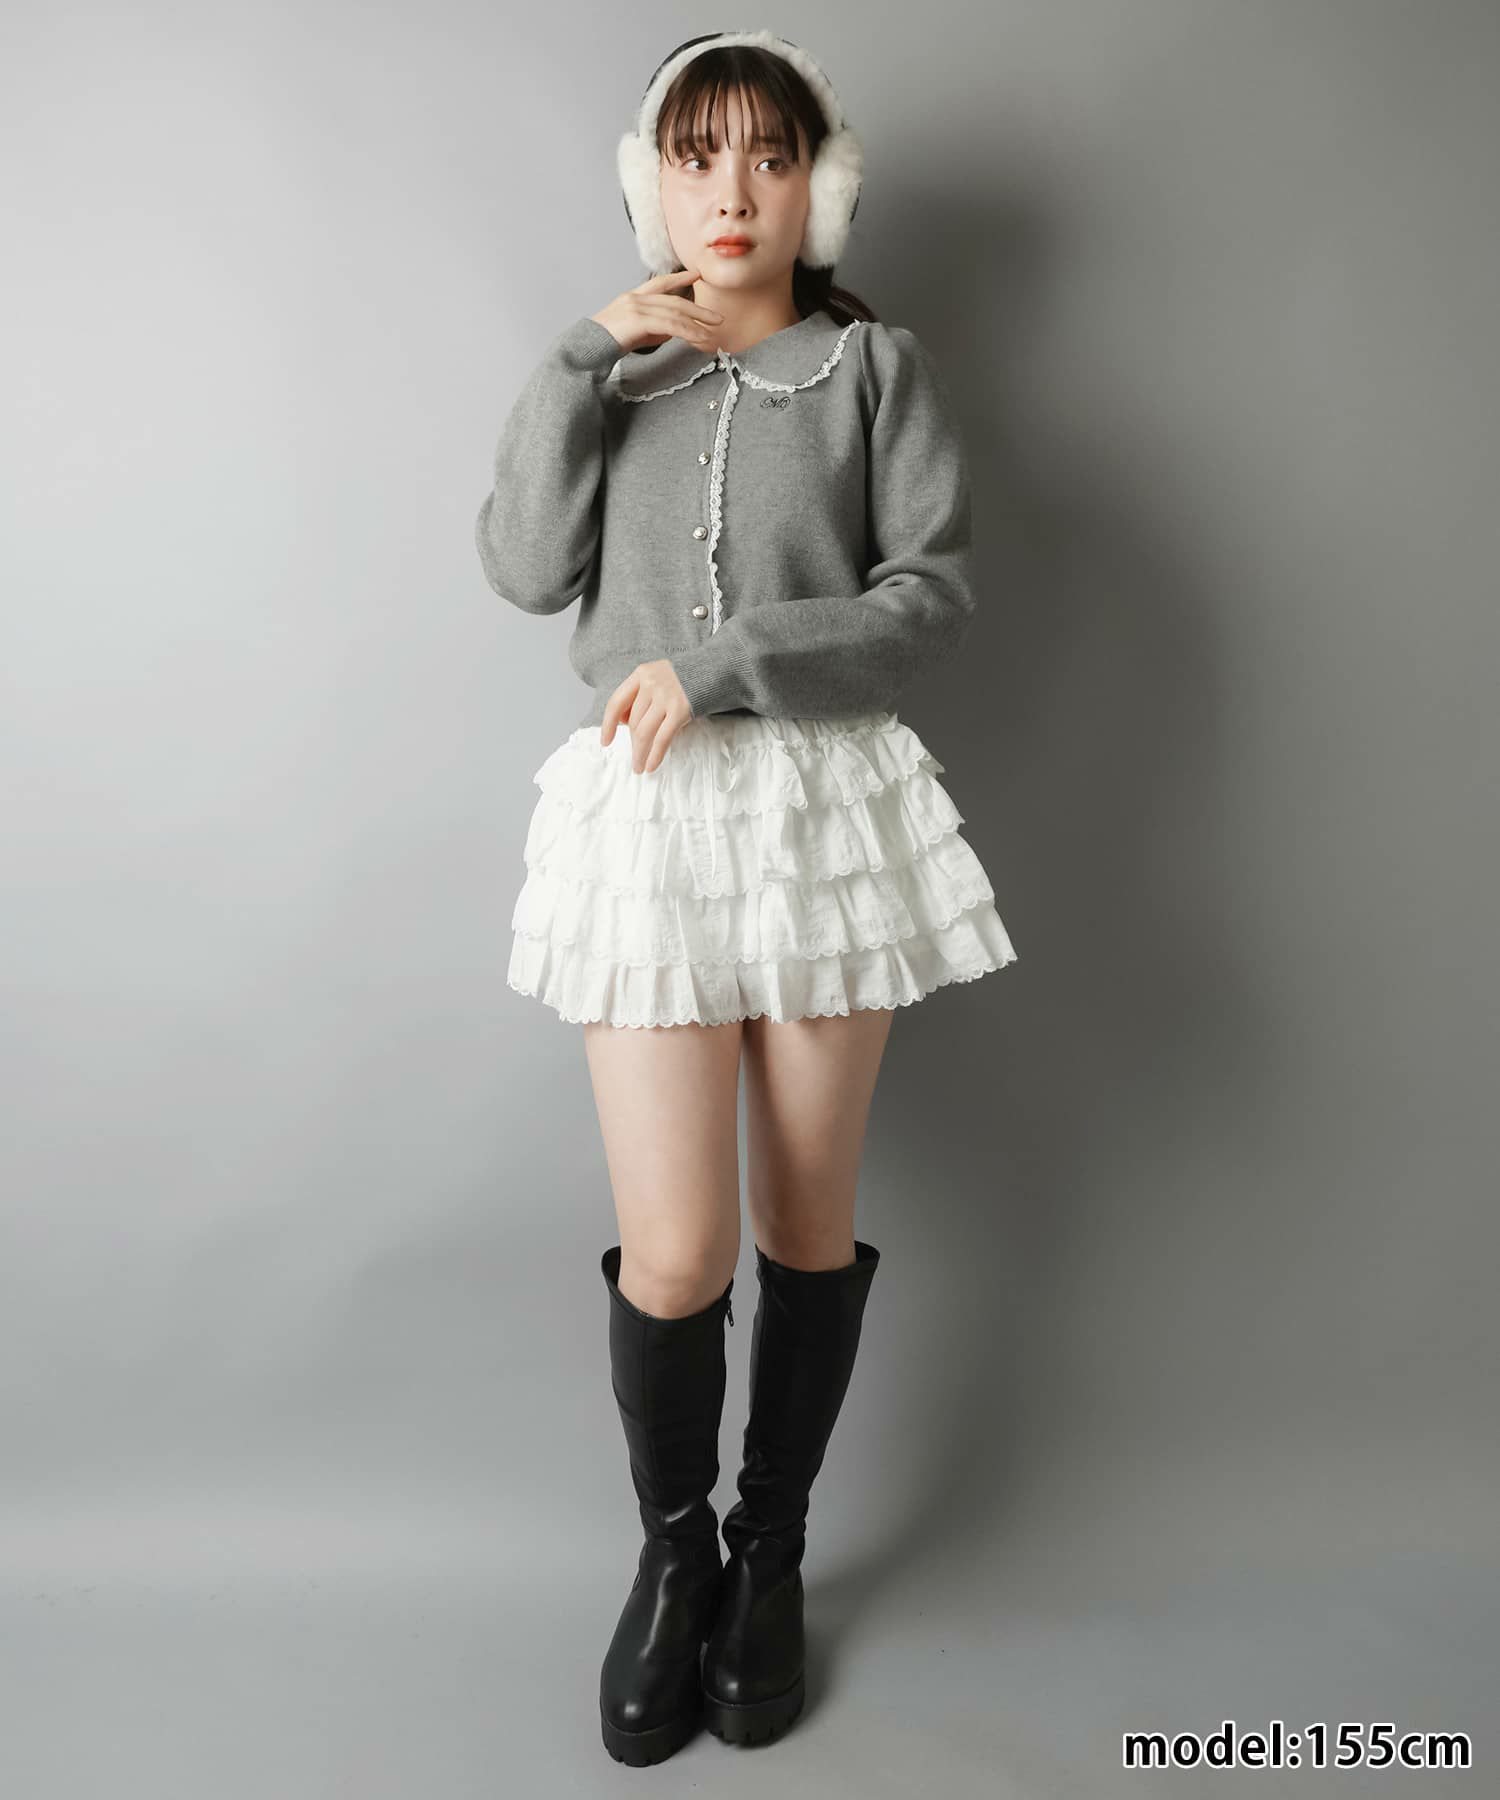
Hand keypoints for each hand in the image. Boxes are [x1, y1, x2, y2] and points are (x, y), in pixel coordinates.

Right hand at [591, 269, 722, 354]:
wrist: (588, 348)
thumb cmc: (608, 343)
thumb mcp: (635, 332)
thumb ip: (654, 327)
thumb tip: (675, 330)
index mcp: (633, 297)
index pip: (660, 283)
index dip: (680, 278)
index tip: (696, 275)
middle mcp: (635, 298)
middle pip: (674, 300)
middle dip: (698, 309)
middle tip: (716, 317)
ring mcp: (636, 307)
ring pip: (674, 313)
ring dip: (696, 324)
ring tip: (711, 332)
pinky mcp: (638, 319)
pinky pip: (669, 325)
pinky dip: (687, 332)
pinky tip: (698, 338)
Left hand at [600, 660, 693, 772]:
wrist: (718, 667)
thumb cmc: (687, 676)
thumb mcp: (659, 676)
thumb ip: (641, 694)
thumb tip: (624, 722)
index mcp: (641, 674)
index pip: (616, 703)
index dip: (608, 725)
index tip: (605, 741)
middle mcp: (650, 683)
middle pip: (633, 721)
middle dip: (633, 744)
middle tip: (635, 761)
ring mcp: (665, 696)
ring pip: (644, 732)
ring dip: (640, 754)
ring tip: (640, 767)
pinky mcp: (680, 709)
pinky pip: (662, 738)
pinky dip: (655, 754)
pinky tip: (652, 765)